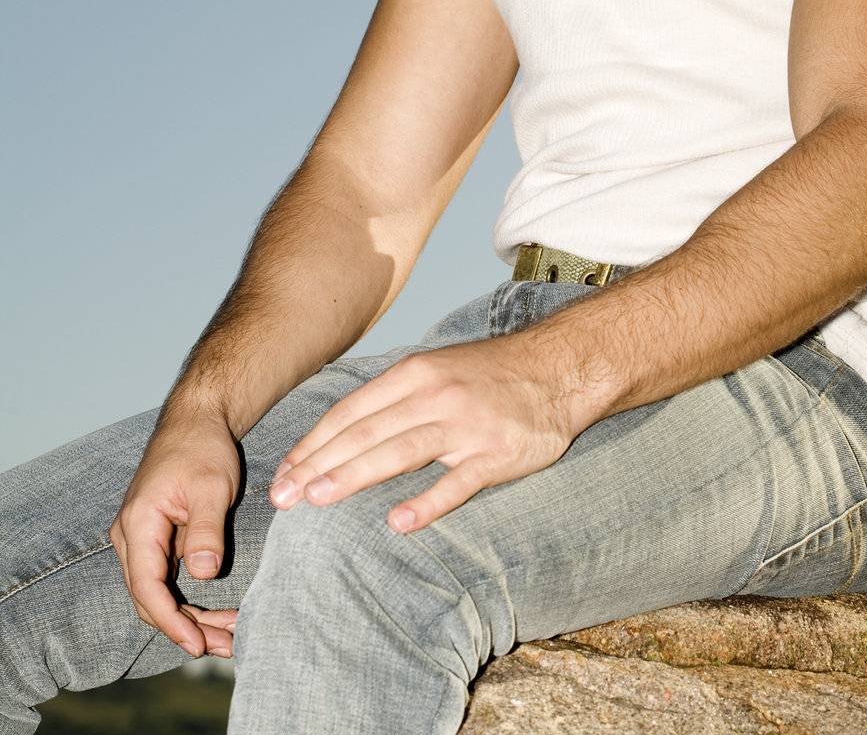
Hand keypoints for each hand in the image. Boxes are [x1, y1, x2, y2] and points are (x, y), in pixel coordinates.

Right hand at [108, 413, 241, 658]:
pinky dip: (187, 599)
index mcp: (139, 524)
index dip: (171, 621)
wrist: (195, 419)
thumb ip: (206, 532)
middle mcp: (130, 536)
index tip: (197, 645)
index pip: (147, 587)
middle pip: (150, 598)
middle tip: (225, 646)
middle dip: (185, 628)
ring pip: (157, 593)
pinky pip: (165, 579)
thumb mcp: (213, 487)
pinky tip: (215, 614)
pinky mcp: (154, 538)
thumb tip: (202, 575)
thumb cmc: (203, 448)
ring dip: (188, 618)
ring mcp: (139, 538)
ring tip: (226, 637)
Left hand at [268, 331, 582, 533]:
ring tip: (318, 500)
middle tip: (284, 497)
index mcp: (415, 374)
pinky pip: (457, 482)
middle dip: (319, 465)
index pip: (351, 412)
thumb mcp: (436, 370)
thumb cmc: (489, 375)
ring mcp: (466, 425)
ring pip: (400, 452)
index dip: (313, 444)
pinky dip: (427, 502)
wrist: (558, 368)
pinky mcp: (496, 454)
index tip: (283, 474)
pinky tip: (398, 522)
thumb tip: (342, 432)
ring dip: (354, 475)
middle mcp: (435, 395)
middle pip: (366, 432)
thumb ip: (394, 398)